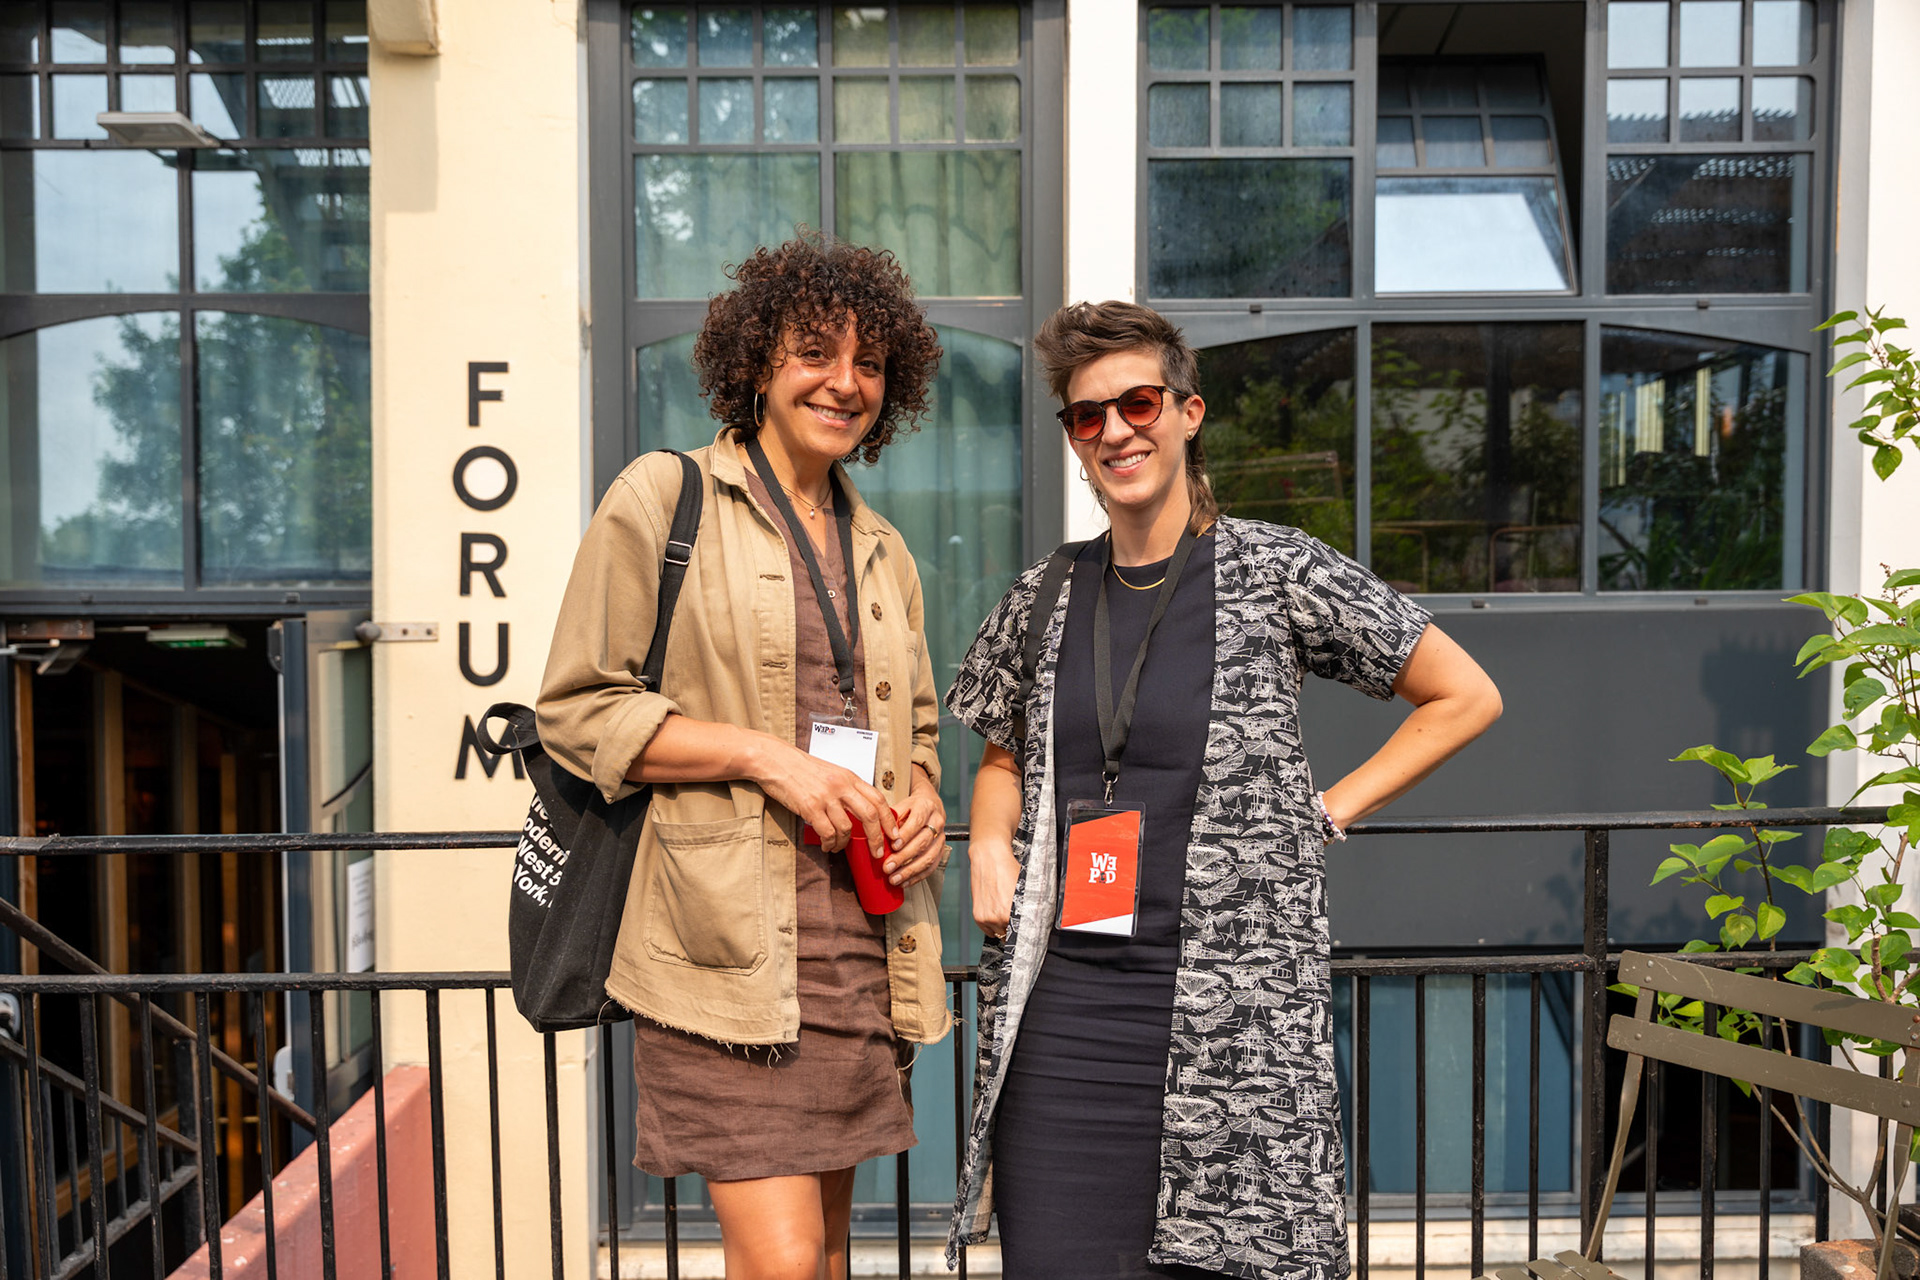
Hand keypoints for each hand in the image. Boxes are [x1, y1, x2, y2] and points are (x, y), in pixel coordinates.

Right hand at [751, 737, 894, 854]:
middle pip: (870, 815)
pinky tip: (827, 845)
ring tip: (839, 847)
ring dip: (845, 843)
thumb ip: (846, 788)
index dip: (889, 819)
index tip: (893, 834)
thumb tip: (859, 811)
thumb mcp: (831, 773)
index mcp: (849, 776)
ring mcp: (826, 796)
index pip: (878, 798)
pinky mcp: (810, 807)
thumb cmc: (801, 768)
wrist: (775, 761)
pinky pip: (827, 832)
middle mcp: (841, 785)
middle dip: (877, 838)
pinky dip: (830, 843)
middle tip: (878, 852)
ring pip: (847, 828)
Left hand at [882, 773, 946, 887]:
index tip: (893, 845)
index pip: (917, 821)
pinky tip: (905, 882)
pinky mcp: (941, 850)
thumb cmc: (911, 808)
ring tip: (894, 878)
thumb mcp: (900, 806)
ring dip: (910, 871)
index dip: (906, 835)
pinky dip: (917, 877)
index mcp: (926, 807)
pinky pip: (931, 867)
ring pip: (928, 857)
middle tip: (888, 866)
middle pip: (923, 842)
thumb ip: (889, 819)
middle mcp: (937, 821)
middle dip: (904, 857)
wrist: (929, 805)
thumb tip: (875, 835)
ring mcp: (941, 837)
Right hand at [971, 842, 1020, 938]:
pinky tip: (996, 915)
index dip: (1026, 931)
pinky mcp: (978, 916)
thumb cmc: (1008, 869)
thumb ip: (1028, 906)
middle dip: (1014, 928)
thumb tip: (1035, 918)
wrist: (989, 857)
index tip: (1027, 930)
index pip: (1022, 933)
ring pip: (998, 934)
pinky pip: (987, 931)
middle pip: (1010, 935)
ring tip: (1005, 914)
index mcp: (1012, 913)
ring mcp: (987, 918)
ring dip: (1002, 928)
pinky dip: (991, 926)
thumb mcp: (1024, 888)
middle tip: (1015, 919)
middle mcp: (999, 918)